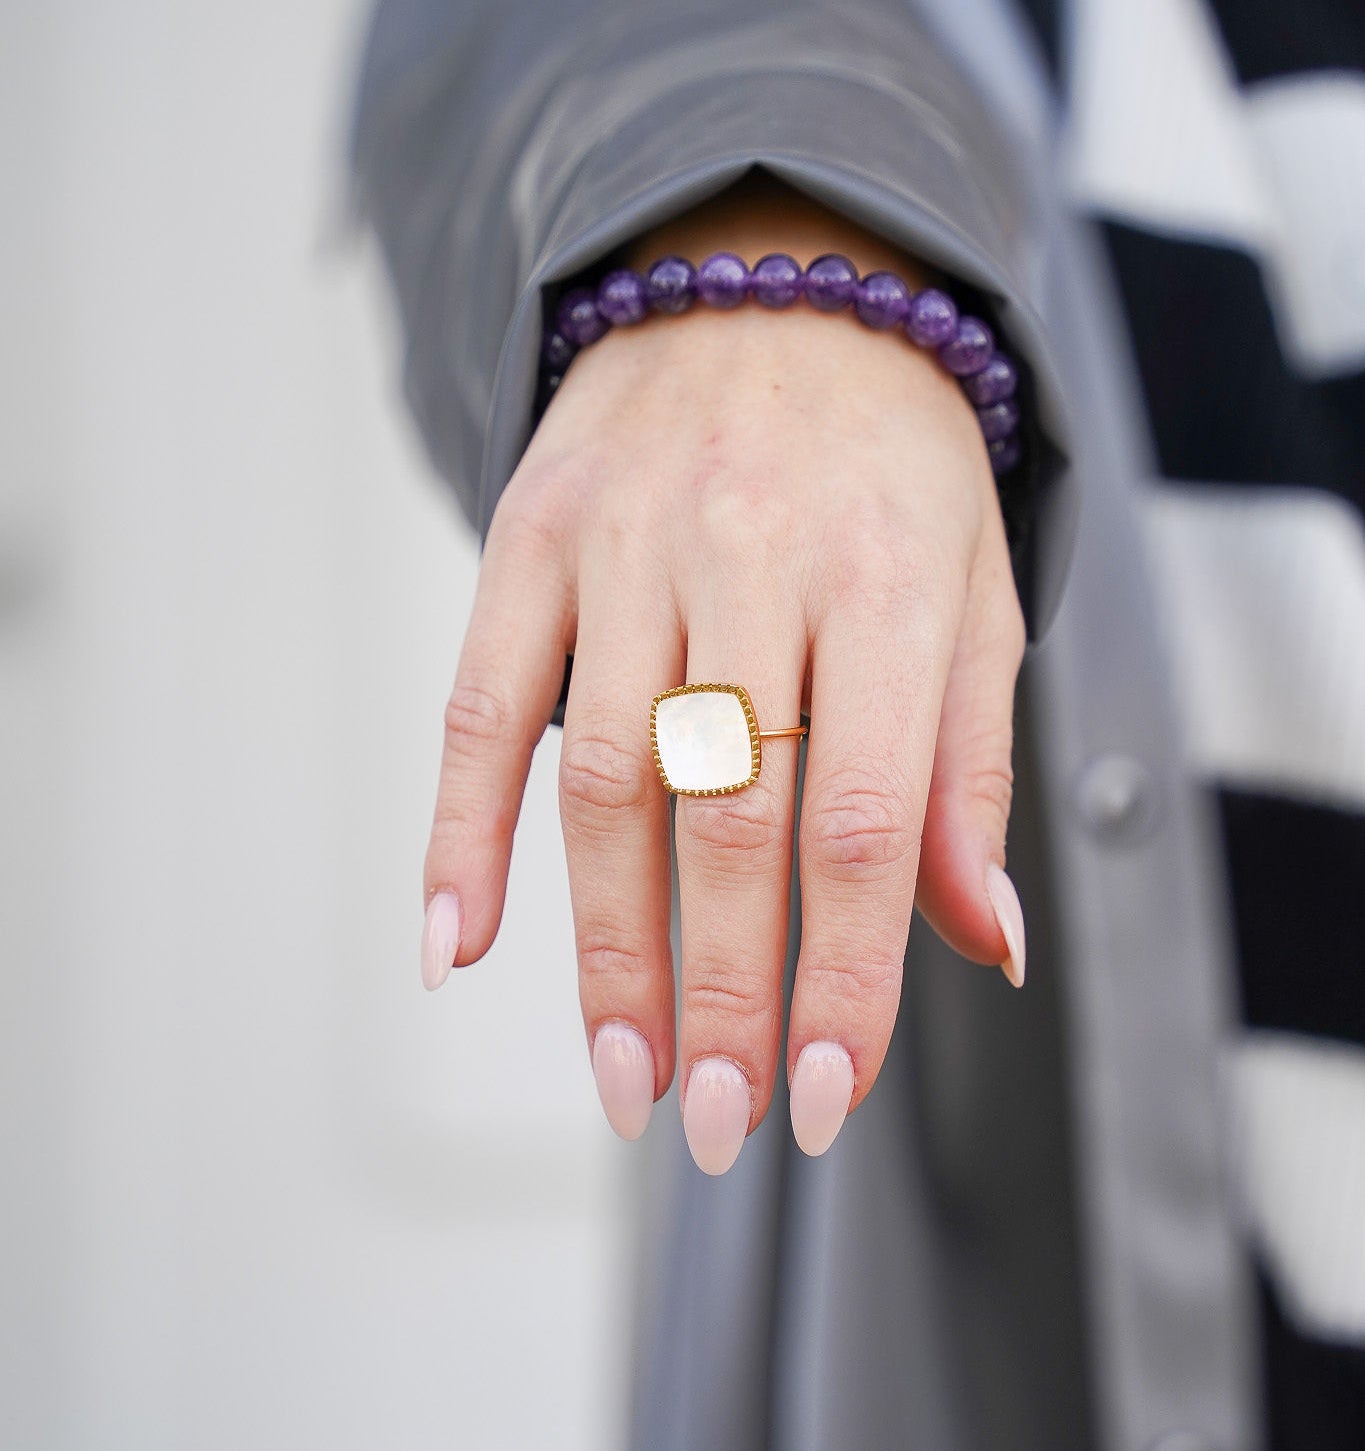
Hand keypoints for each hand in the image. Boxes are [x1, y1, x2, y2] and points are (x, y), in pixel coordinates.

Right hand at [418, 179, 1026, 1173]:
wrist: (772, 273)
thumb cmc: (889, 462)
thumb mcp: (972, 588)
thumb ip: (970, 768)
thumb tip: (986, 945)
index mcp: (891, 579)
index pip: (866, 822)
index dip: (844, 977)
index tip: (822, 1102)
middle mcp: (757, 558)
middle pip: (732, 820)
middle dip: (725, 993)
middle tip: (717, 1126)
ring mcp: (629, 543)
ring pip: (606, 781)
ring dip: (606, 950)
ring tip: (622, 1078)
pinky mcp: (533, 536)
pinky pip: (479, 699)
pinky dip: (459, 830)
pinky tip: (454, 947)